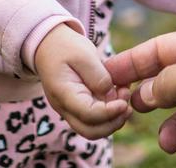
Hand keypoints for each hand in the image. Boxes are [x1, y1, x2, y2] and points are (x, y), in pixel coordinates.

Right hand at [33, 23, 129, 139]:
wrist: (48, 45)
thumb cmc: (65, 46)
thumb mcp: (84, 54)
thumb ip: (99, 76)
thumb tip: (112, 97)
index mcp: (63, 93)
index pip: (89, 115)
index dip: (110, 113)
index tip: (125, 102)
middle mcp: (64, 108)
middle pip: (91, 131)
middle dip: (114, 122)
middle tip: (127, 104)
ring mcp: (69, 110)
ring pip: (94, 130)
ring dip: (113, 120)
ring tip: (124, 97)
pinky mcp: (77, 108)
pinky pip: (94, 120)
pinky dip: (108, 114)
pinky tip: (118, 96)